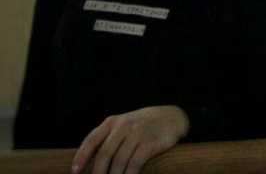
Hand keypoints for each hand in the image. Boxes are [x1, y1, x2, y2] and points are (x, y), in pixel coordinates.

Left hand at [71, 105, 188, 173]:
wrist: (172, 117)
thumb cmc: (143, 125)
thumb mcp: (124, 125)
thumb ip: (108, 138)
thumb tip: (90, 162)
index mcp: (112, 122)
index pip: (92, 140)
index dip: (81, 157)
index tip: (75, 173)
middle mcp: (123, 125)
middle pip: (104, 154)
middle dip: (98, 173)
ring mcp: (137, 133)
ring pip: (119, 161)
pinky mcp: (150, 142)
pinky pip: (134, 163)